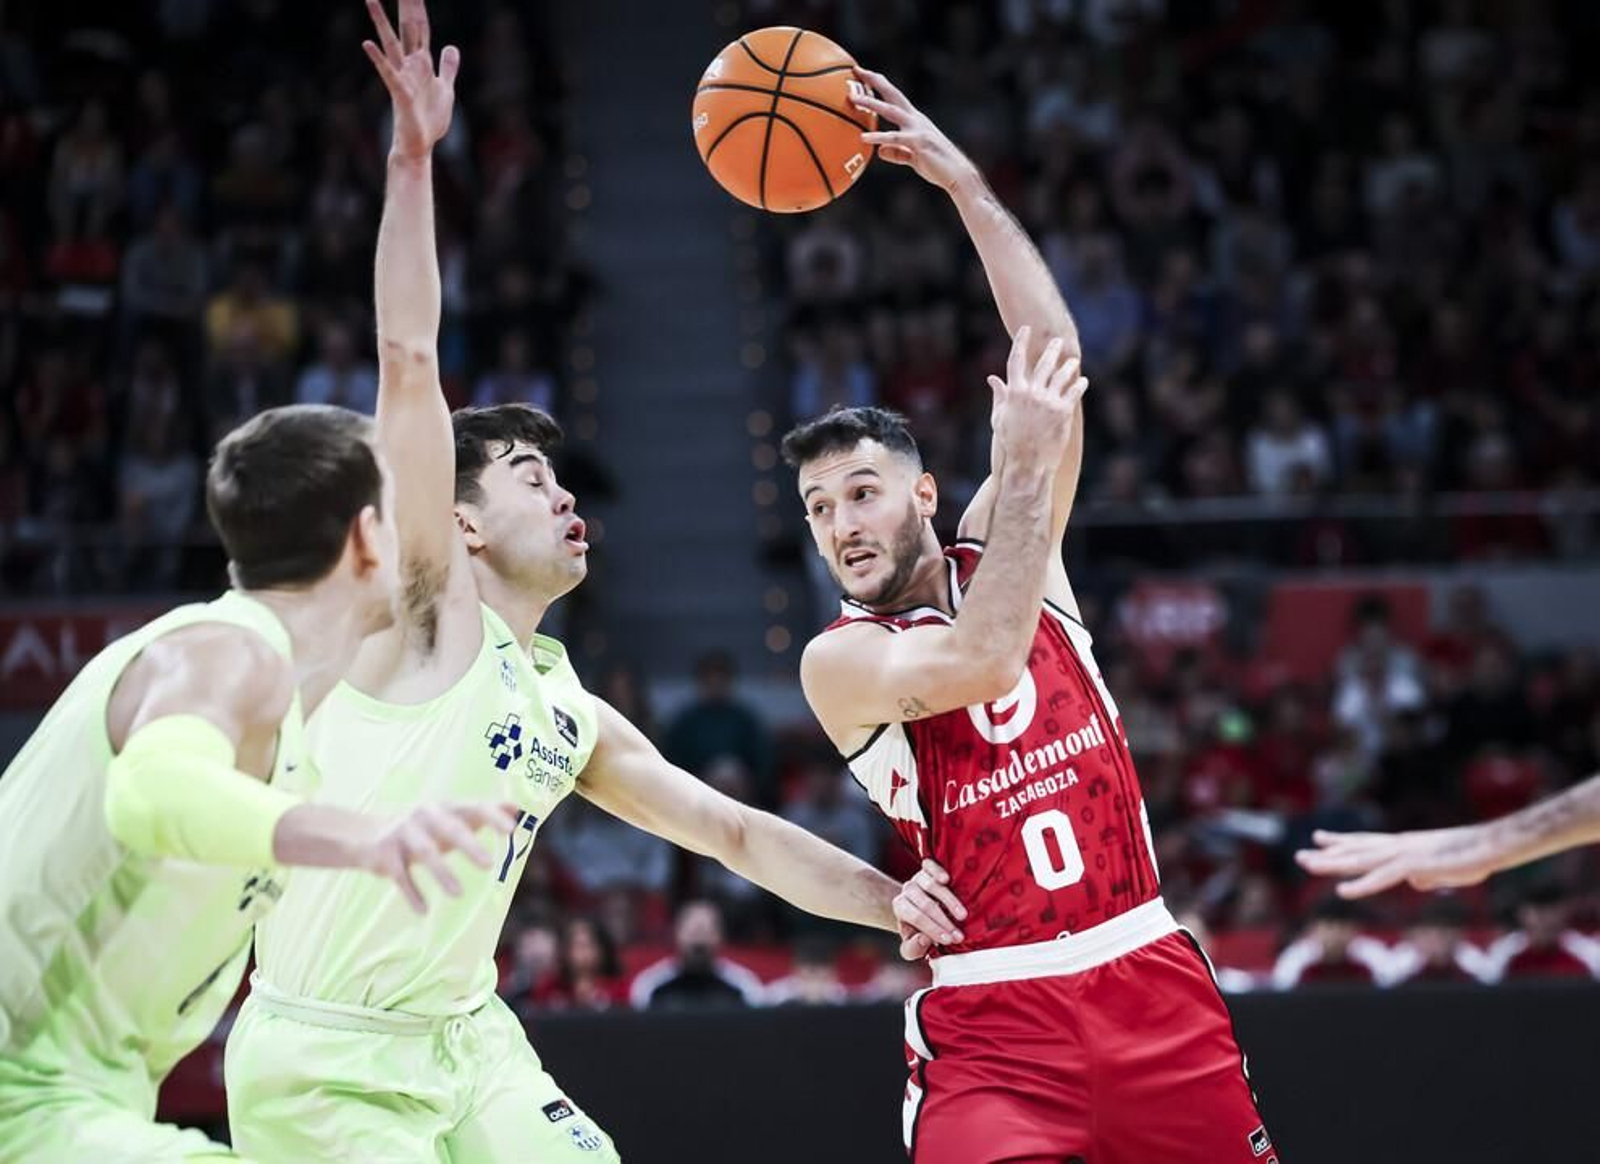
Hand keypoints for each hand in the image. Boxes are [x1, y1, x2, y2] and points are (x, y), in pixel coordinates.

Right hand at [356, 801, 519, 912]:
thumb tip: (517, 808)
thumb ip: (483, 814)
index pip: (474, 806)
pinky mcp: (385, 853)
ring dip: (442, 873)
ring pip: (425, 852)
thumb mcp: (452, 818)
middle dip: (470, 845)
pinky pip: (400, 875)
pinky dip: (412, 893)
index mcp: (446, 807)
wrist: (367, 836)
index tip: (512, 830)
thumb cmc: (424, 829)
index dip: (493, 817)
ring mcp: (403, 832)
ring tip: (459, 894)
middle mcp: (425, 814)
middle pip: (450, 828)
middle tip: (489, 865)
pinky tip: (423, 911)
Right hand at [362, 0, 458, 160]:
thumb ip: (447, 67)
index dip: (419, 7)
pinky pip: (387, 73)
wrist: (420, 144)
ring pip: (391, 43)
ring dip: (381, 22)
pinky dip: (378, 58)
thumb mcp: (445, 89)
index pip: (422, 27)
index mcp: (422, 62)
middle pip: (407, 27)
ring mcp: (403, 76)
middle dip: (405, 5)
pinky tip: (367, 43)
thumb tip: (451, 47)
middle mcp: (410, 64)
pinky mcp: (399, 92)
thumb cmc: (429, 119)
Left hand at [850, 67, 977, 193]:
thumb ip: (897, 153)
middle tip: (856, 70)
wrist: (957, 175)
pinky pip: (894, 138)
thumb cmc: (937, 166)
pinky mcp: (918, 142)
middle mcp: (916, 119)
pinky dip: (878, 137)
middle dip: (875, 81)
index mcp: (914, 120)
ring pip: (891, 110)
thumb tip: (880, 151)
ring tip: (853, 99)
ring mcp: (918, 128)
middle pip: (893, 94)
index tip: (862, 73)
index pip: (894, 96)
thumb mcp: (913, 157)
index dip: (879, 84)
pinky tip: (863, 138)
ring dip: (871, 103)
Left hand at [893, 858, 967, 959]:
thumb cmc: (919, 930)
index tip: (949, 940)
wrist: (921, 909)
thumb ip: (913, 948)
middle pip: (925, 904)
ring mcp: (917, 877)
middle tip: (959, 935)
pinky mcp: (927, 867)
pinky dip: (937, 871)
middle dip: (944, 921)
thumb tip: (924, 939)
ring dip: (949, 901)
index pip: (916, 917)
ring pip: (931, 885)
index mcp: (901, 907)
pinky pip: (929, 865)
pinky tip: (946, 879)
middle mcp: (908, 890)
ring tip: (963, 916)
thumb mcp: (913, 945)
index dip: (933, 929)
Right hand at [987, 325, 1088, 477]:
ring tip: (1073, 361)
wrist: (1027, 463)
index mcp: (1014, 392)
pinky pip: (1073, 392)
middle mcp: (1032, 393)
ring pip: (1061, 375)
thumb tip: (992, 378)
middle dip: (1051, 350)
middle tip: (1057, 341)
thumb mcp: (1000, 417)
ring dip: (1068, 366)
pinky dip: (1078, 384)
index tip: (1026, 329)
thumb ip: (999, 395)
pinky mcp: (1063, 411)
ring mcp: (1048, 401)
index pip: (1016, 360)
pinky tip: (1082, 380)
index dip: (1021, 342)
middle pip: (1043, 364)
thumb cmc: (1010, 442)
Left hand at [1294, 825, 1502, 898]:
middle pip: (1356, 850)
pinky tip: (1343, 891)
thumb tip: (1415, 880)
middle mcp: (1398, 845)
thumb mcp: (1442, 869)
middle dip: (1327, 855)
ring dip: (1333, 865)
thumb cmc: (1472, 856)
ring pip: (1361, 860)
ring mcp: (1404, 853)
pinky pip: (1382, 877)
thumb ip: (1424, 873)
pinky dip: (1362, 884)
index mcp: (1404, 845)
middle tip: (1300, 857)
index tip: (1319, 839)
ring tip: (1308, 866)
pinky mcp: (1414, 864)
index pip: (1365, 842)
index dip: (1341, 842)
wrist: (1492, 846)